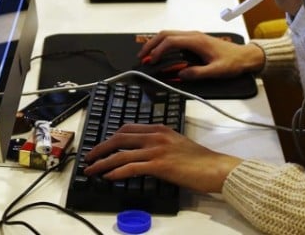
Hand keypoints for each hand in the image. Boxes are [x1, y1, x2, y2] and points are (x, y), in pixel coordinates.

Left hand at [83, 124, 241, 193]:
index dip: (111, 136)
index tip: (102, 144)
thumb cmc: (200, 159)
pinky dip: (116, 172)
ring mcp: (156, 150)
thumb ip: (159, 143)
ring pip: (121, 154)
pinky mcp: (159, 165)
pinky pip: (131, 167)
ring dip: (102, 162)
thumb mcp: (177, 143)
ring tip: (91, 169)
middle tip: (89, 156)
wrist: (215, 168)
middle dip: (100, 147)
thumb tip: (143, 153)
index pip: (127, 128)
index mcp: (159, 129)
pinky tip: (108, 176)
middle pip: (119, 137)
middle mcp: (155, 136)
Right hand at [138, 31, 264, 79]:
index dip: (159, 50)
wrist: (245, 56)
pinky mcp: (194, 39)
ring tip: (147, 54)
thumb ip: (199, 73)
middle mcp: (193, 35)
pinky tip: (160, 52)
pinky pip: (174, 37)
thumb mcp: (217, 71)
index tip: (153, 61)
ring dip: (156, 42)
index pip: (171, 41)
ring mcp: (193, 36)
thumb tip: (182, 75)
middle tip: (142, 55)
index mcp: (196, 41)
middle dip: (151, 44)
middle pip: (166, 34)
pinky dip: (163, 43)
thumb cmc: (233, 62)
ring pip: (169, 34)